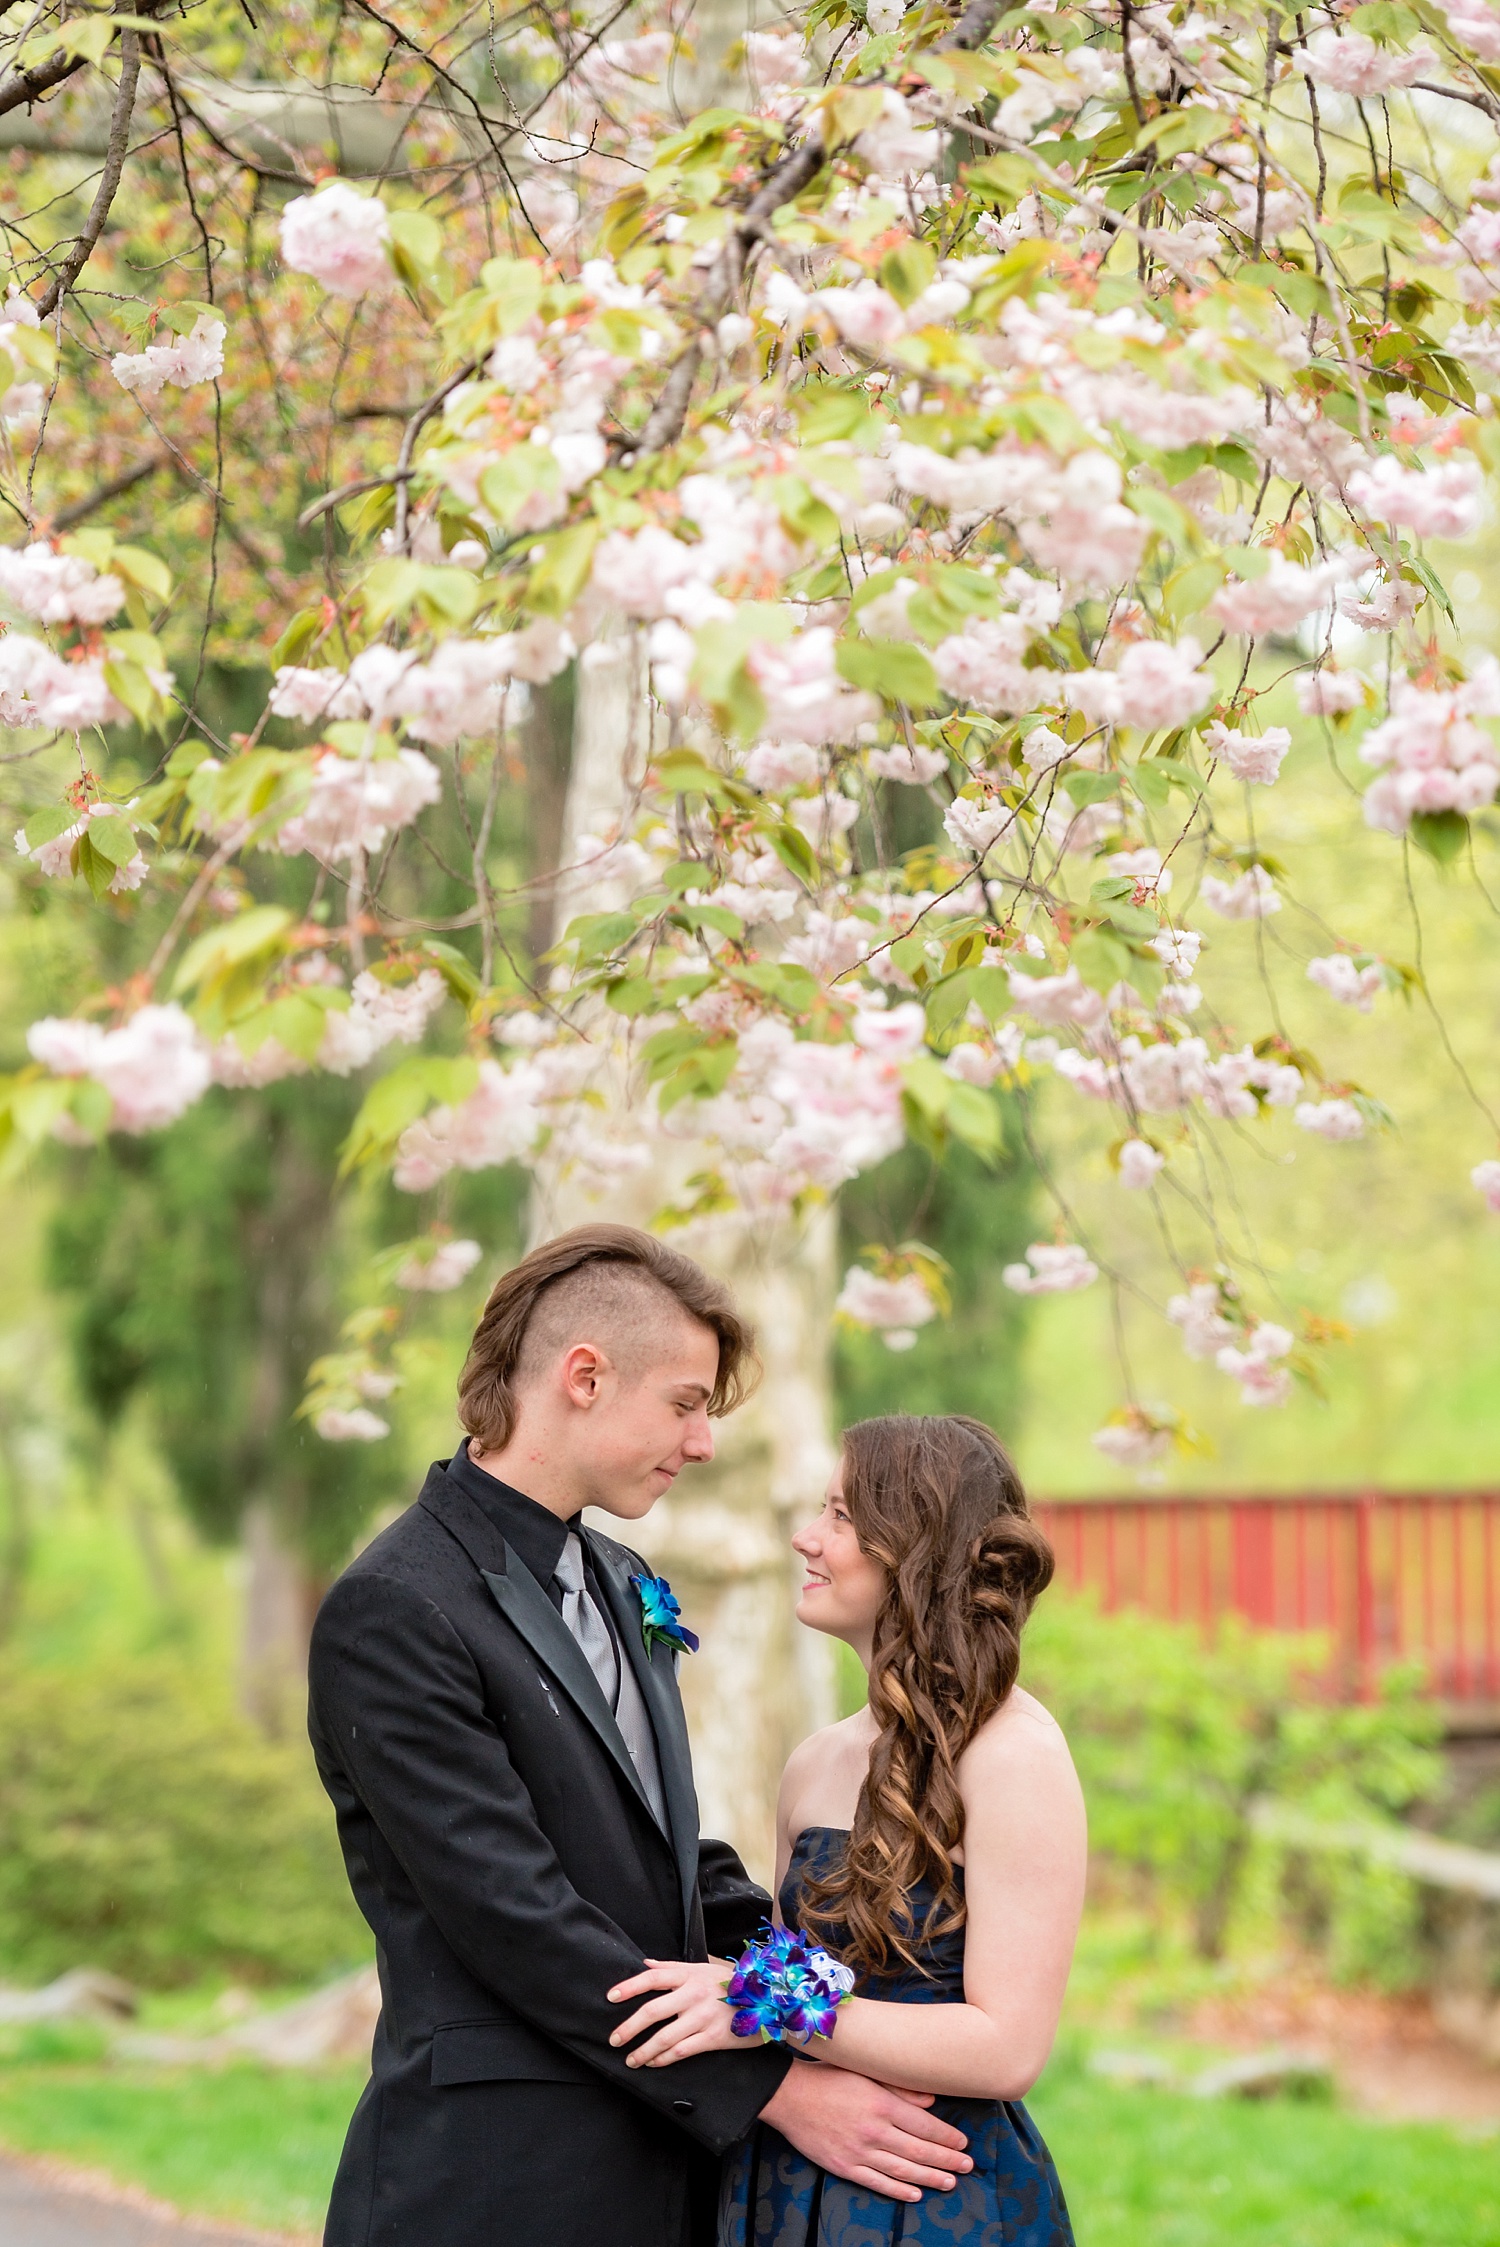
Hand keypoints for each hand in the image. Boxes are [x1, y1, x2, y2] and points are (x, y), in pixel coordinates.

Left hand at [607, 1958, 741, 2065]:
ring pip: (664, 2036)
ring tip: (631, 2060)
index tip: (610, 1997)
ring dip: (643, 2051)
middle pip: (652, 2010)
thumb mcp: (703, 1968)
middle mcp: (693, 1994)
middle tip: (614, 2039)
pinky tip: (654, 2063)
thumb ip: (672, 1967)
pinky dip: (664, 2059)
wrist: (766, 2001)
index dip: (629, 1987)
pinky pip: (682, 2051)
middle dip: (629, 2027)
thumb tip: (645, 1963)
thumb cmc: (729, 1983)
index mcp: (688, 1974)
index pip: (652, 1978)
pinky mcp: (713, 2038)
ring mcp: (703, 2016)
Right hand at [761, 2059, 971, 2204]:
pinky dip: (898, 2190)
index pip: (924, 2125)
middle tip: (967, 2166)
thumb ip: (899, 2087)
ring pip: (902, 2170)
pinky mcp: (844, 2167)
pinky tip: (915, 2195)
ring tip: (949, 2182)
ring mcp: (859, 2152)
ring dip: (929, 2178)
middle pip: (919, 2150)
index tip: (963, 2142)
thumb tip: (930, 2101)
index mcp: (881, 2103)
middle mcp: (874, 2130)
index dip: (947, 2136)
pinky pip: (877, 2182)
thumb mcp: (865, 2072)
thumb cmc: (828, 2076)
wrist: (789, 2095)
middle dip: (947, 2160)